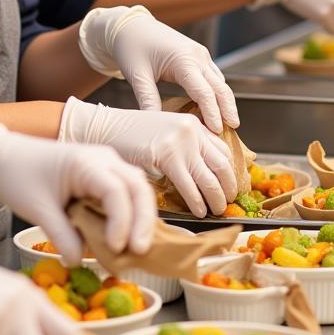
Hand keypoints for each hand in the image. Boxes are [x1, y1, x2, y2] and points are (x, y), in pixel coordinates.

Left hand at [0, 120, 156, 263]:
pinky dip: (130, 216)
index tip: (115, 248)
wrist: (4, 159)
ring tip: (134, 250)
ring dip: (140, 218)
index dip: (122, 220)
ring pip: (137, 189)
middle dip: (143, 220)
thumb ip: (61, 236)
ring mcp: (106, 166)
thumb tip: (80, 261)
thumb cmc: (18, 176)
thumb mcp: (37, 209)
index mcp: (85, 161)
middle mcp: (103, 159)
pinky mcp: (103, 177)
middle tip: (139, 252)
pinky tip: (124, 240)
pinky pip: (126, 194)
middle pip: (138, 186)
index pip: (116, 190)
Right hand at [58, 98, 237, 217]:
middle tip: (228, 204)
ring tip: (216, 211)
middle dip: (228, 189)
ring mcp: (179, 141)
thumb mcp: (163, 133)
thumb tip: (201, 171)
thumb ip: (182, 146)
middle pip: (222, 165)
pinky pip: (189, 186)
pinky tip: (197, 211)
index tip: (230, 187)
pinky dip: (197, 202)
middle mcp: (190, 130)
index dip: (230, 173)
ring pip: (209, 178)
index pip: (223, 150)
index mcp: (191, 123)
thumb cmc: (128, 135)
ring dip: (216, 199)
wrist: (103, 128)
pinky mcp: (166, 155)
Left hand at [78, 5, 237, 129]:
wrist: (129, 25)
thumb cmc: (131, 47)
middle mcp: (197, 56)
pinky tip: (213, 108)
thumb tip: (156, 127)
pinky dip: (216, 93)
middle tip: (233, 132)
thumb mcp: (137, 75)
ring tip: (224, 126)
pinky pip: (213, 76)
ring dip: (224, 102)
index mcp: (183, 60)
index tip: (217, 132)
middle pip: (220, 87)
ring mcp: (200, 54)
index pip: (204, 92)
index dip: (213, 113)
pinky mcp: (198, 56)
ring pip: (220, 82)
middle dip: (228, 110)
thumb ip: (148, 100)